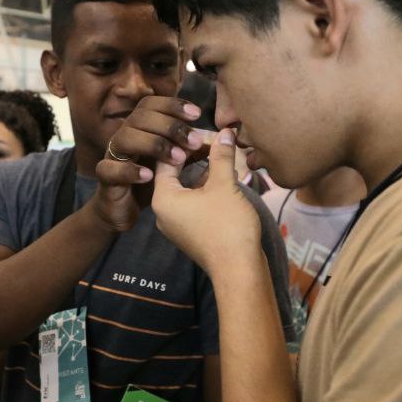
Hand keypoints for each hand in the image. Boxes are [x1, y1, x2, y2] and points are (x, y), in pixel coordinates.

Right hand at [90, 96, 203, 232]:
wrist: (122, 208)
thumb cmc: (149, 181)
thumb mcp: (173, 163)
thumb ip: (189, 149)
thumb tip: (220, 140)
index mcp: (140, 127)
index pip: (152, 104)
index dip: (173, 105)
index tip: (197, 114)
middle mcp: (125, 135)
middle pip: (141, 117)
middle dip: (170, 126)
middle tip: (194, 142)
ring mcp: (112, 154)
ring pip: (125, 137)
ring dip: (153, 144)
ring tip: (177, 159)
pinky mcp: (105, 176)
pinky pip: (110, 168)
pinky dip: (130, 170)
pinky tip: (148, 176)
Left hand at [152, 129, 261, 277]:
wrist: (238, 269)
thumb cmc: (227, 226)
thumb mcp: (224, 185)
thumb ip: (222, 156)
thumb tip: (224, 132)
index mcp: (163, 198)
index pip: (165, 160)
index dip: (184, 142)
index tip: (203, 131)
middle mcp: (163, 212)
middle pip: (175, 174)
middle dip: (195, 156)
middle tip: (215, 141)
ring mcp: (176, 225)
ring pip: (186, 189)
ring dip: (203, 172)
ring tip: (221, 156)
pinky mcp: (190, 233)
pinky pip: (193, 203)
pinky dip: (205, 189)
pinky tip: (223, 178)